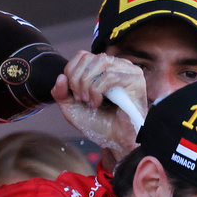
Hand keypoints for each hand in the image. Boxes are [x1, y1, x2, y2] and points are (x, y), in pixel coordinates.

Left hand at [52, 51, 147, 167]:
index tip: (74, 95)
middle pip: (89, 58)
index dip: (71, 73)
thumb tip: (60, 77)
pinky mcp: (136, 80)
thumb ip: (61, 93)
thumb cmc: (98, 124)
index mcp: (104, 67)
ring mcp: (128, 71)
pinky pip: (110, 76)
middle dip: (77, 80)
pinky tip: (98, 103)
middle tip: (81, 99)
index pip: (82, 55)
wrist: (115, 141)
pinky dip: (97, 90)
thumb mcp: (72, 108)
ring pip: (100, 62)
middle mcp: (117, 65)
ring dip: (87, 84)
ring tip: (89, 102)